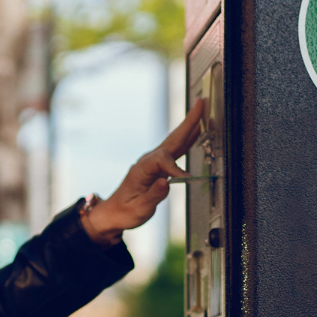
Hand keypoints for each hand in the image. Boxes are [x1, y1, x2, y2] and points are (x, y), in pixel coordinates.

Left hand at [81, 97, 207, 244]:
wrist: (114, 212)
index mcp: (141, 170)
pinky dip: (187, 139)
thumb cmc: (125, 212)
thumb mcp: (139, 209)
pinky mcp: (158, 166)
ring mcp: (153, 162)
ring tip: (202, 111)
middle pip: (171, 139)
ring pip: (174, 141)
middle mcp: (147, 161)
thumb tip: (166, 183)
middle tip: (200, 104)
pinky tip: (196, 131)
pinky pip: (175, 149)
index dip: (175, 168)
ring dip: (189, 125)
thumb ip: (153, 195)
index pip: (162, 160)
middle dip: (187, 122)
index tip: (186, 178)